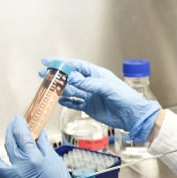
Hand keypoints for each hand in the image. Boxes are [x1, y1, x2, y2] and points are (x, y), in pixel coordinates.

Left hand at [0, 116, 85, 177]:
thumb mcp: (53, 159)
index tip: (18, 119)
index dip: (18, 124)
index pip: (22, 135)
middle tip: (11, 125)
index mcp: (34, 159)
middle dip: (10, 131)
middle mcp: (20, 169)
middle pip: (9, 144)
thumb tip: (37, 132)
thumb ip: (43, 144)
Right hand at [43, 57, 160, 140]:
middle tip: (43, 74)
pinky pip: (75, 103)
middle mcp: (92, 83)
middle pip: (70, 77)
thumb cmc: (126, 98)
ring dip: (60, 89)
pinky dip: (66, 102)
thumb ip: (89, 83)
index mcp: (97, 74)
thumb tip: (72, 77)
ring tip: (48, 88)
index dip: (61, 63)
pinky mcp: (89, 107)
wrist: (133, 116)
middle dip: (57, 76)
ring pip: (71, 91)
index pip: (76, 66)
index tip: (48, 61)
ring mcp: (90, 95)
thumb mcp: (107, 88)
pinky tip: (58, 100)